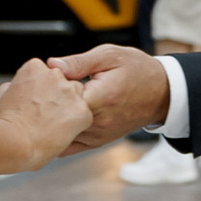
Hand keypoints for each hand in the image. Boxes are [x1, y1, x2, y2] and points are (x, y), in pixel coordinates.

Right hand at [0, 56, 93, 171]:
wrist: (15, 144)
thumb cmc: (5, 123)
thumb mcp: (2, 96)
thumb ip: (13, 86)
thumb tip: (14, 86)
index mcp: (34, 67)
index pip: (45, 74)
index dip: (41, 91)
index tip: (34, 104)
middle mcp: (55, 74)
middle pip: (63, 83)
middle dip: (58, 97)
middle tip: (45, 116)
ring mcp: (70, 92)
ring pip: (77, 98)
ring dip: (69, 109)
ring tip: (53, 126)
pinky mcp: (82, 110)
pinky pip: (84, 116)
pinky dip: (76, 126)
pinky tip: (61, 134)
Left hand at [49, 44, 170, 143]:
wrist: (161, 93)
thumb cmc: (137, 70)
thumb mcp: (110, 55)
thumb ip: (79, 62)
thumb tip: (52, 65)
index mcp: (99, 98)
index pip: (60, 100)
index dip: (47, 90)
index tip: (44, 80)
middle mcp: (98, 122)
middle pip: (58, 120)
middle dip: (46, 107)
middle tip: (38, 93)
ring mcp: (98, 135)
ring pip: (62, 135)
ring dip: (51, 122)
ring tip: (46, 106)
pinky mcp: (97, 142)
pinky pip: (70, 145)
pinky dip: (59, 135)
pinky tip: (53, 121)